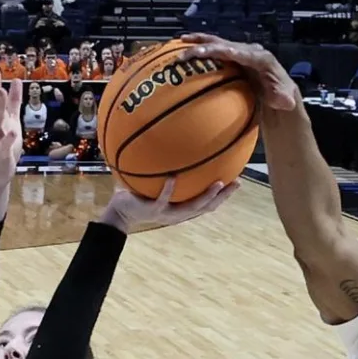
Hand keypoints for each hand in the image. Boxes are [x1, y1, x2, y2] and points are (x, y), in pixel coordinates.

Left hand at [99, 178, 239, 233]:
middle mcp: (178, 213)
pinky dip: (168, 189)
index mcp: (182, 207)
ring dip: (206, 196)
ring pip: (191, 207)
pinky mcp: (152, 210)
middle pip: (207, 206)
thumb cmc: (138, 195)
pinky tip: (173, 178)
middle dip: (223, 196)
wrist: (119, 212)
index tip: (238, 180)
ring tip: (218, 184)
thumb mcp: (155, 183)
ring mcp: (166, 213)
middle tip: (237, 182)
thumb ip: (168, 171)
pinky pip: (162, 199)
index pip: (208, 203)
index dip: (224, 195)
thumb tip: (175, 145)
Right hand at [179, 34, 296, 110]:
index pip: (242, 54)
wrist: (277, 90)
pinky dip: (200, 46)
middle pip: (225, 45)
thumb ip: (284, 100)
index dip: (228, 52)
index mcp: (261, 59)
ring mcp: (240, 52)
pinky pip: (215, 48)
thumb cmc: (279, 95)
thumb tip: (286, 102)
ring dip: (199, 42)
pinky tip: (185, 46)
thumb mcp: (284, 99)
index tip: (213, 52)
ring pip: (218, 42)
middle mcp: (249, 51)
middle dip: (206, 48)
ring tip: (181, 41)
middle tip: (187, 53)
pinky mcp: (232, 56)